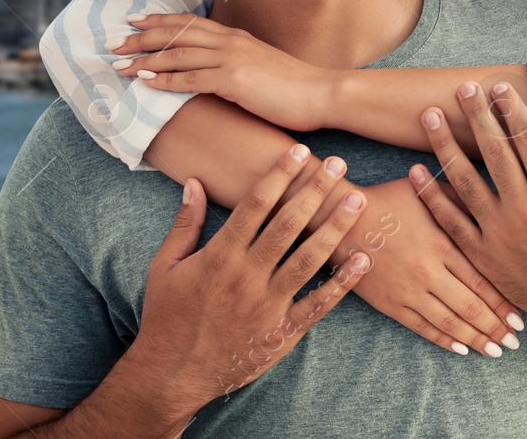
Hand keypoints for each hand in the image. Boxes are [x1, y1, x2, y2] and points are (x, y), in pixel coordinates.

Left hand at [107, 14, 332, 131]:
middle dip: (142, 37)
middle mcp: (231, 42)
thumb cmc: (296, 87)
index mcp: (237, 37)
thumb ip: (238, 65)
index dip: (160, 21)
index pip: (190, 23)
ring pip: (178, 53)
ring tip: (120, 65)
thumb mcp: (262, 68)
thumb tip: (217, 73)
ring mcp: (233, 59)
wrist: (323, 93)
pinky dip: (165, 78)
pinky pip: (191, 78)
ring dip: (145, 58)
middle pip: (177, 33)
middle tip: (114, 43)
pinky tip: (146, 80)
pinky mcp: (235, 80)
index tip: (134, 22)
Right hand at [127, 145, 368, 416]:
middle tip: (339, 163)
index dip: (279, 176)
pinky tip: (363, 260)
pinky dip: (341, 284)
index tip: (299, 151)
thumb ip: (184, 224)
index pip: (254, 206)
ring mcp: (266, 305)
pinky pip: (317, 305)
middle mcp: (245, 276)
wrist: (170, 375)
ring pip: (308, 259)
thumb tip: (194, 182)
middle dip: (314, 191)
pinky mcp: (281, 332)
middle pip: (287, 225)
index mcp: (219, 256)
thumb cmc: (166, 317)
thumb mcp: (164, 267)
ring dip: (335, 229)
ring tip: (357, 201)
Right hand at [345, 178, 525, 357]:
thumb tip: (491, 205)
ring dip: (475, 339)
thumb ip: (459, 202)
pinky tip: (462, 349)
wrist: (342, 221)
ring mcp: (409, 291)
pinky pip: (422, 327)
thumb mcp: (428, 193)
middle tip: (516, 341)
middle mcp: (429, 272)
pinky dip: (444, 339)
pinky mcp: (391, 304)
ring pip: (449, 322)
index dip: (503, 301)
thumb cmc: (388, 200)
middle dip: (496, 326)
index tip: (522, 317)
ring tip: (496, 351)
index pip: (482, 280)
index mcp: (443, 243)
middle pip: (471, 306)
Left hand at [407, 82, 526, 342]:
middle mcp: (524, 208)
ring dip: (444, 144)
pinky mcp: (483, 254)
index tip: (498, 88)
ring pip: (464, 179)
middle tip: (461, 89)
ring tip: (430, 116)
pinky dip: (431, 195)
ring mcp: (499, 232)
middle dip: (476, 115)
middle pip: (493, 150)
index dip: (511, 109)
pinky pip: (450, 220)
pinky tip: (416, 171)